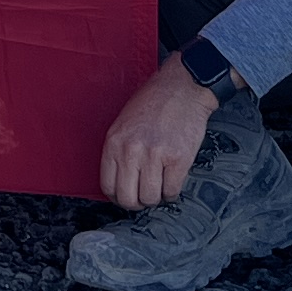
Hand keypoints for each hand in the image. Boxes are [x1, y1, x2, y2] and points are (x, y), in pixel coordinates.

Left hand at [98, 60, 218, 208]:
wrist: (183, 87)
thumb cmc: (154, 103)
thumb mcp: (123, 123)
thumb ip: (119, 151)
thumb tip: (119, 182)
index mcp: (114, 142)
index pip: (108, 186)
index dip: (118, 196)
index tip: (126, 194)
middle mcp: (132, 151)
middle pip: (128, 198)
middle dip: (137, 203)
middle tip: (144, 196)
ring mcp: (155, 156)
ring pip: (151, 198)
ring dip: (157, 197)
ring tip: (160, 185)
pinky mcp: (178, 159)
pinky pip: (172, 191)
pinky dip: (173, 191)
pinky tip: (173, 179)